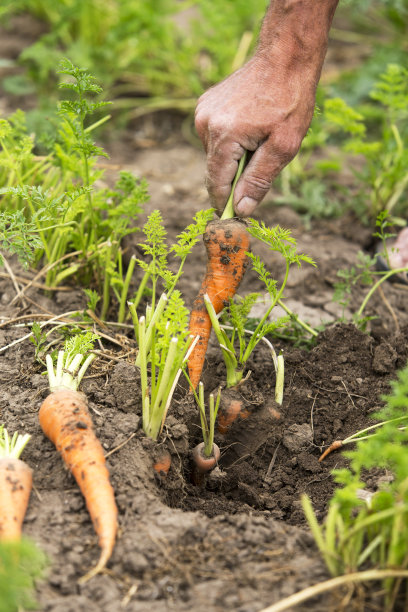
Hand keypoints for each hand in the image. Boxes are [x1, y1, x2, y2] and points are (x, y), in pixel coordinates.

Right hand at [195, 54, 315, 216]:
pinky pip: (214, 138)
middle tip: (261, 169)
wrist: (285, 56)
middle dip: (234, 179)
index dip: (226, 204)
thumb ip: (258, 181)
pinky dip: (230, 143)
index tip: (236, 219)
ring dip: (233, 159)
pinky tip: (250, 129)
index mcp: (224, 136)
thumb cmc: (291, 100)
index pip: (216, 184)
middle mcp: (206, 125)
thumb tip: (241, 209)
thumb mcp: (283, 147)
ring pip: (215, 155)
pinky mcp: (205, 105)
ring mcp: (203, 113)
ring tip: (259, 141)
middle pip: (214, 171)